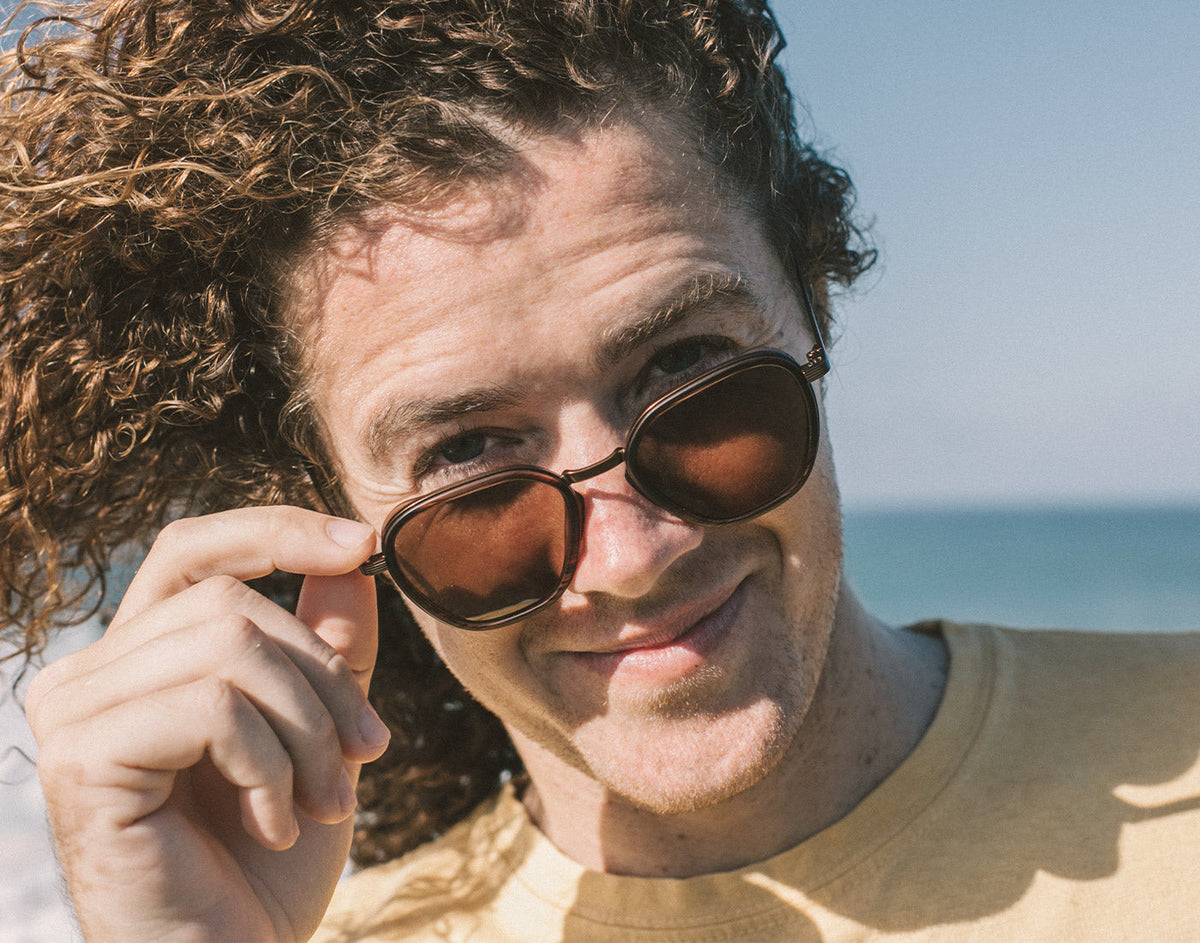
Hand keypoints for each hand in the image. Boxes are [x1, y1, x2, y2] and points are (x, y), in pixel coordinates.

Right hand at [25, 507, 390, 941]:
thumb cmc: (270, 858)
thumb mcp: (320, 732)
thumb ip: (330, 646)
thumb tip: (351, 561)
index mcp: (139, 659)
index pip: (195, 551)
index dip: (276, 531)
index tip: (361, 542)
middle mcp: (89, 675)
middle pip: (232, 603)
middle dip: (322, 679)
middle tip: (365, 753)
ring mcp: (75, 714)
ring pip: (230, 648)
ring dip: (307, 731)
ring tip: (323, 801)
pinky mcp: (83, 759)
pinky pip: (212, 707)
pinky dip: (270, 765)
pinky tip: (273, 824)